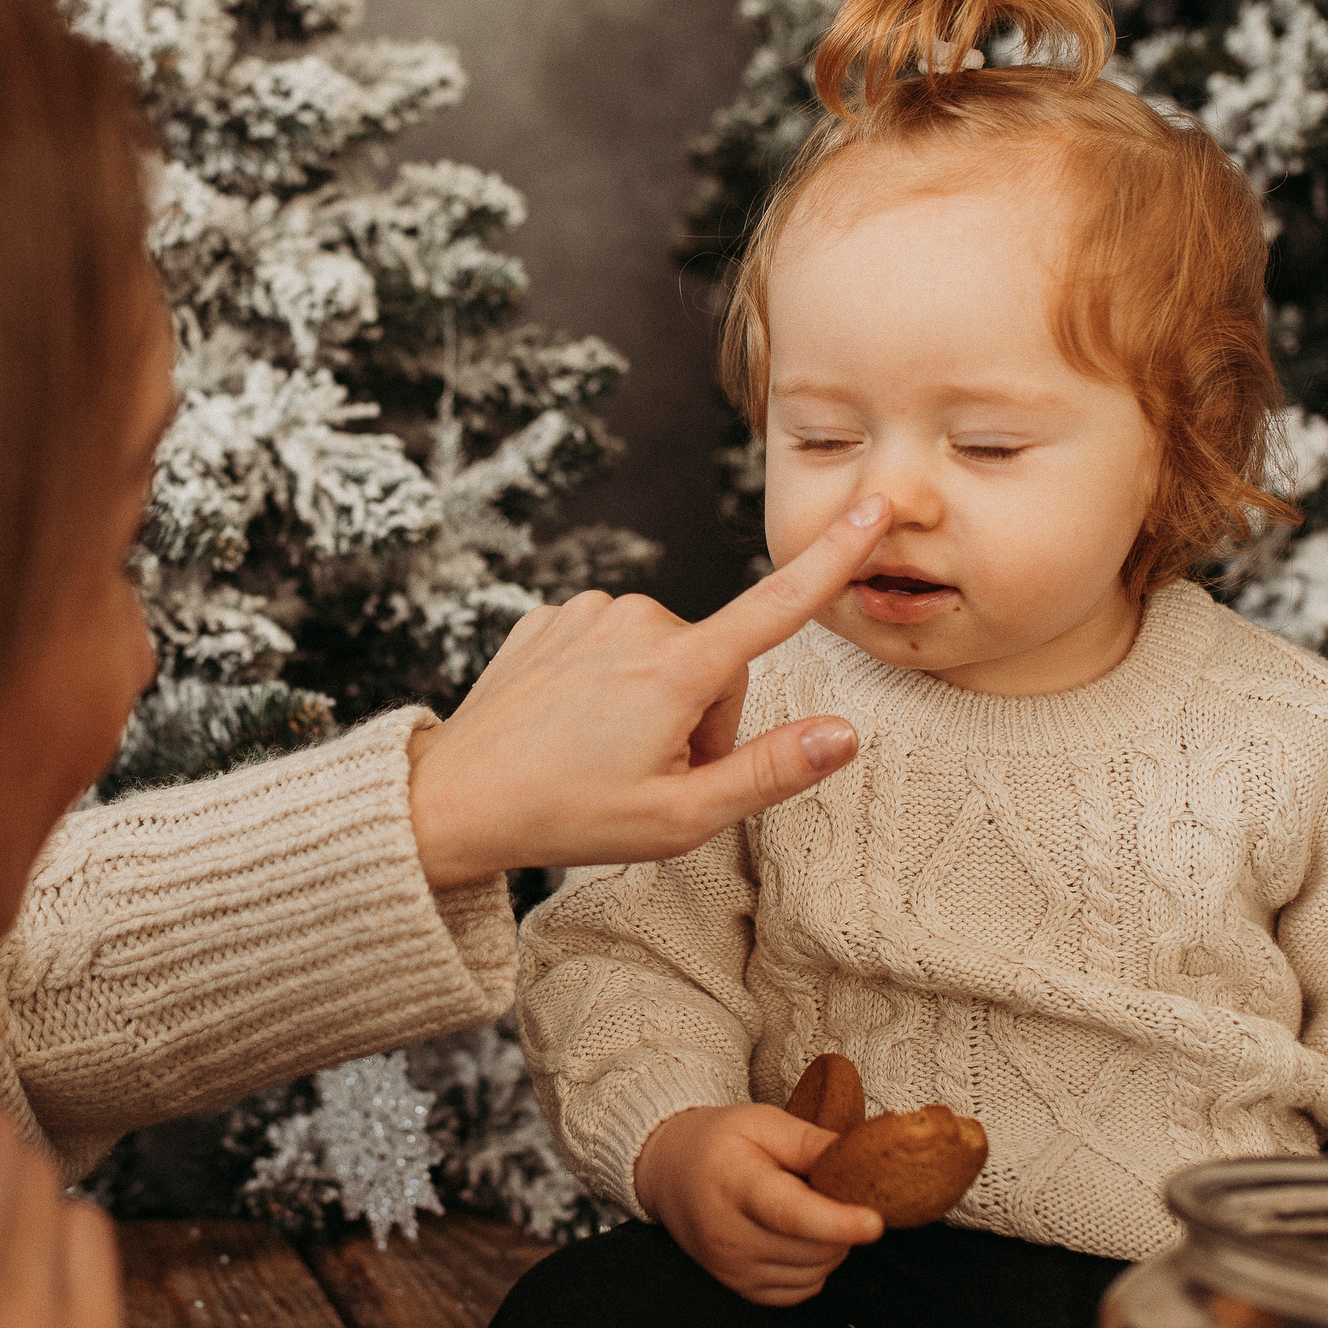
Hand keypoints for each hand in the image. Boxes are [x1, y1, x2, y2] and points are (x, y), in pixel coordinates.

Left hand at [406, 496, 892, 885]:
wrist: (454, 798)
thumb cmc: (567, 816)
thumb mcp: (680, 818)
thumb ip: (769, 772)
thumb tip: (844, 733)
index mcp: (675, 668)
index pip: (776, 607)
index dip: (833, 559)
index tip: (873, 509)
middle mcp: (635, 621)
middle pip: (714, 665)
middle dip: (700, 719)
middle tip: (651, 774)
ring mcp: (586, 613)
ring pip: (662, 656)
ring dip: (652, 703)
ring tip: (603, 754)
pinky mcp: (550, 616)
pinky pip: (610, 648)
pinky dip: (605, 687)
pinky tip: (570, 727)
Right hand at [633, 1104, 883, 1305]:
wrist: (668, 1172)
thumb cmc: (719, 1142)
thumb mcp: (762, 1122)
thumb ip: (811, 1142)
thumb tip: (861, 1163)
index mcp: (734, 1185)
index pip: (790, 1214)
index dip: (836, 1221)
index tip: (875, 1222)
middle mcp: (729, 1236)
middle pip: (814, 1247)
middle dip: (841, 1222)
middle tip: (825, 1188)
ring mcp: (733, 1269)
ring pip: (816, 1271)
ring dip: (830, 1244)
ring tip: (806, 1207)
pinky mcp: (741, 1289)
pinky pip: (803, 1289)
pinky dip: (814, 1266)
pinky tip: (798, 1236)